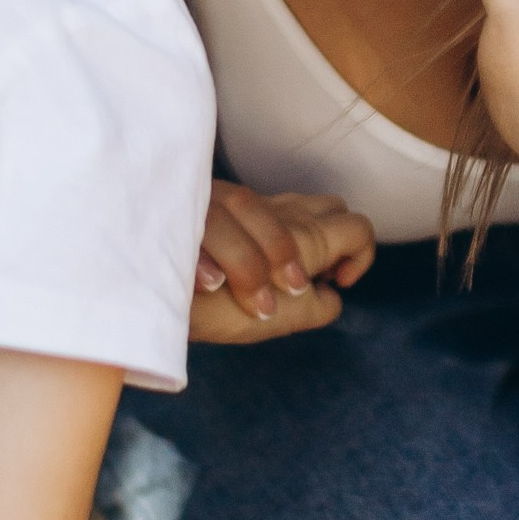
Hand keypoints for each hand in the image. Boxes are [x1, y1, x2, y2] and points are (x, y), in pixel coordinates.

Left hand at [191, 184, 374, 343]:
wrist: (159, 284)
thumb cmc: (220, 306)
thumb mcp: (283, 318)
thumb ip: (320, 306)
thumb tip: (331, 295)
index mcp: (308, 235)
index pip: (358, 228)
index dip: (359, 258)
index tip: (335, 285)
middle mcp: (286, 209)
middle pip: (335, 207)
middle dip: (338, 240)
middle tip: (315, 276)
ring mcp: (257, 201)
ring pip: (303, 201)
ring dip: (305, 234)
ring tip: (286, 268)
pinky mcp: (233, 200)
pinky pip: (269, 205)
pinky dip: (276, 229)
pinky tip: (256, 256)